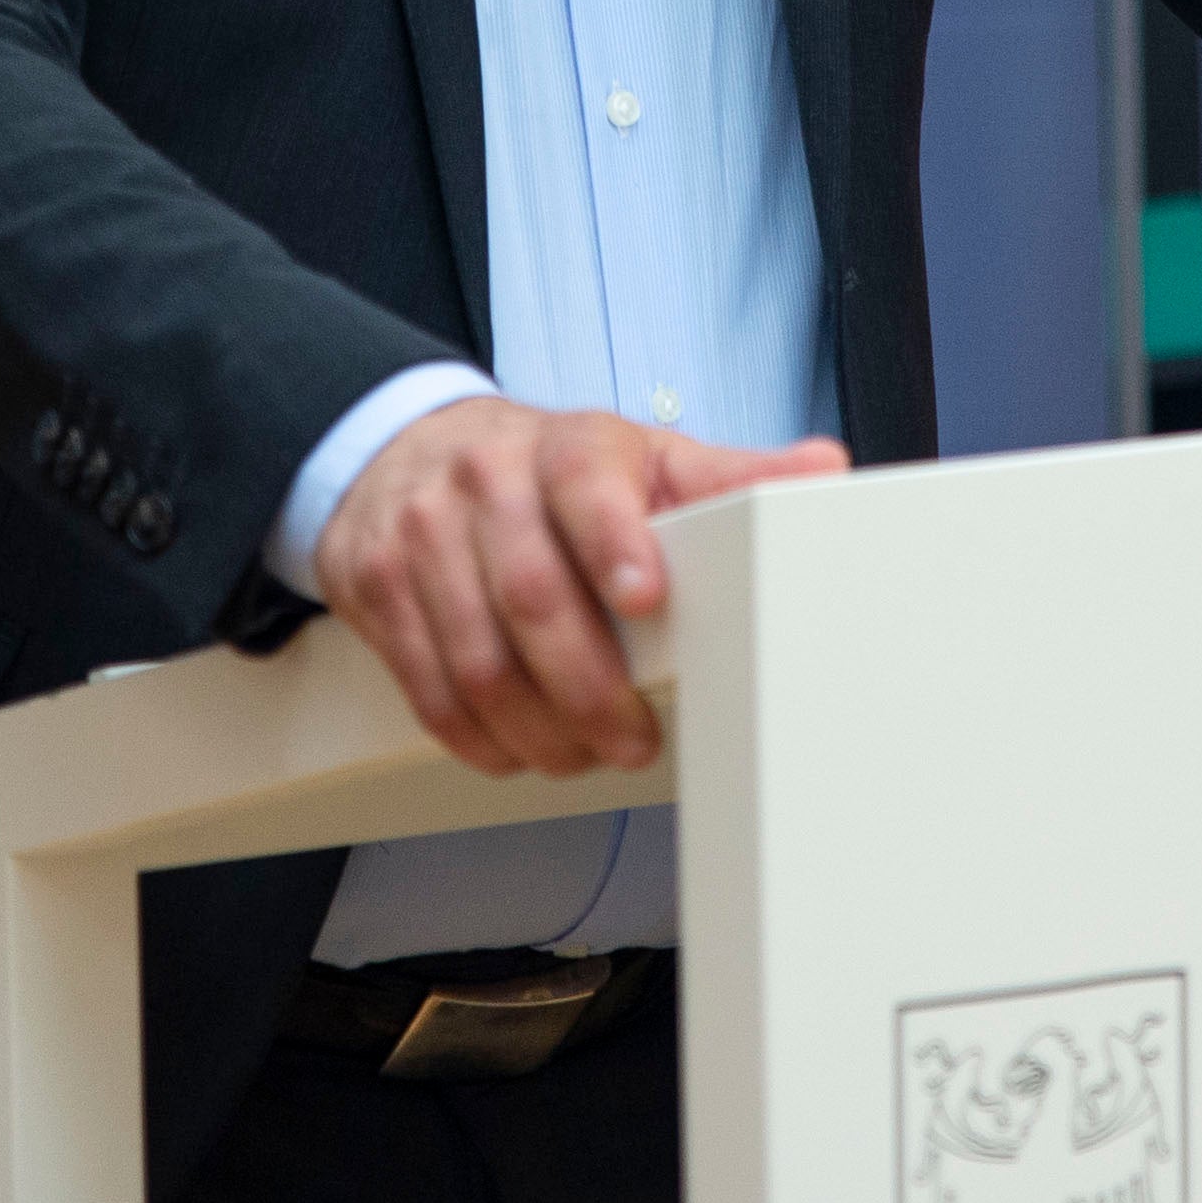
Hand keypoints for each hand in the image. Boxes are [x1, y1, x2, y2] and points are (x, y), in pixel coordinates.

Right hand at [311, 396, 847, 777]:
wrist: (406, 448)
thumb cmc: (546, 470)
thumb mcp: (640, 458)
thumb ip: (728, 477)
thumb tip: (824, 470)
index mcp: (566, 447)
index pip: (587, 482)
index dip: (616, 541)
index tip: (647, 595)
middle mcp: (487, 482)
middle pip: (531, 594)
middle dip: (590, 687)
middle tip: (634, 739)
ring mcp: (423, 536)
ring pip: (477, 657)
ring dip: (539, 730)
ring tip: (586, 755)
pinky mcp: (377, 591)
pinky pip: (427, 687)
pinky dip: (479, 740)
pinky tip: (521, 750)